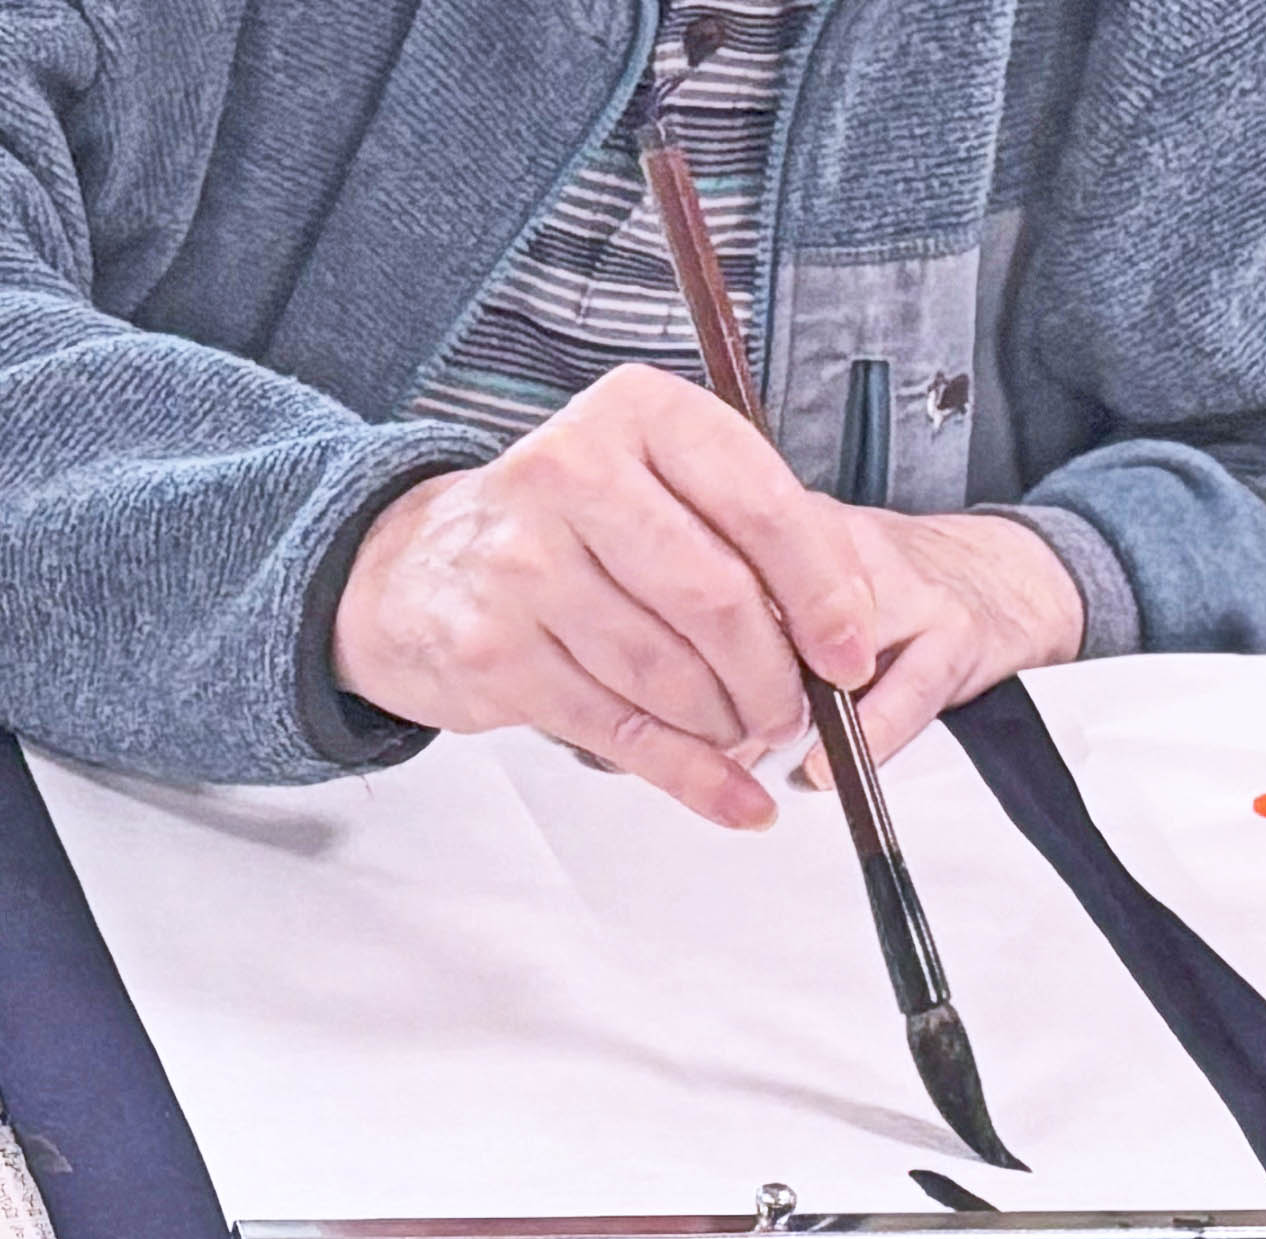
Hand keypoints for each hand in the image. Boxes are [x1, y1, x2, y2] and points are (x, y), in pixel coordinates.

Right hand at [330, 367, 1086, 825]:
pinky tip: (730, 797)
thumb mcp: (652, 481)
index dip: (822, 591)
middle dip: (773, 674)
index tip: (851, 651)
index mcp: (636, 414)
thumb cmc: (562, 526)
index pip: (758, 505)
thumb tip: (840, 627)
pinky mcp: (498, 652)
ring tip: (747, 734)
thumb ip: (739, 529)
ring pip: (669, 672)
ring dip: (728, 724)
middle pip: (715, 599)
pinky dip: (689, 776)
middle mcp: (572, 475)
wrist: (414, 571)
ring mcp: (525, 566)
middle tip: (794, 710)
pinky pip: (621, 729)